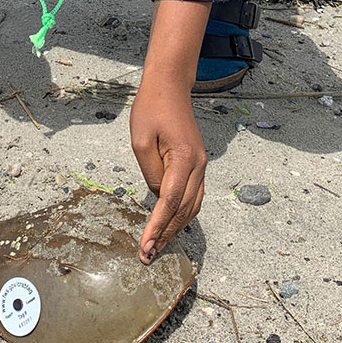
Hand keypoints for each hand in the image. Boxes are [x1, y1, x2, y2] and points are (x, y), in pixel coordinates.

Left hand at [130, 69, 206, 262]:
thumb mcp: (141, 140)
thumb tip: (157, 195)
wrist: (171, 86)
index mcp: (183, 158)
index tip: (146, 246)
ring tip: (157, 246)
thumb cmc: (152, 108)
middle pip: (184, 210)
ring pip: (192, 206)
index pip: (170, 202)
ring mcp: (200, 165)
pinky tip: (170, 225)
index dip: (158, 227)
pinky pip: (193, 196)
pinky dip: (182, 214)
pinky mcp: (196, 164)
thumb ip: (150, 172)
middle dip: (166, 235)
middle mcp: (198, 165)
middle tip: (148, 256)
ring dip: (175, 228)